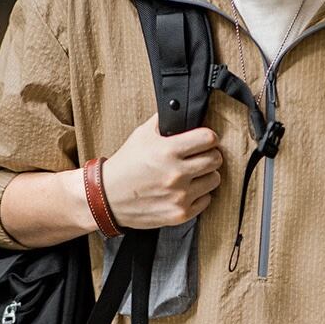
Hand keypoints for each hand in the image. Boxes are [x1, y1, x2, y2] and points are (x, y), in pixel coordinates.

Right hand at [102, 112, 222, 228]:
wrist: (108, 197)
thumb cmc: (126, 166)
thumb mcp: (141, 135)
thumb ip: (163, 122)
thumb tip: (181, 109)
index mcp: (167, 151)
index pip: (208, 138)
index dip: (208, 137)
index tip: (205, 140)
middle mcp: (176, 174)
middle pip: (216, 159)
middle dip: (210, 155)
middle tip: (201, 156)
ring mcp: (180, 195)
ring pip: (214, 180)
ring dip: (207, 176)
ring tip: (194, 174)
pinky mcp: (181, 213)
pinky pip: (207, 200)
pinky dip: (200, 195)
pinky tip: (188, 190)